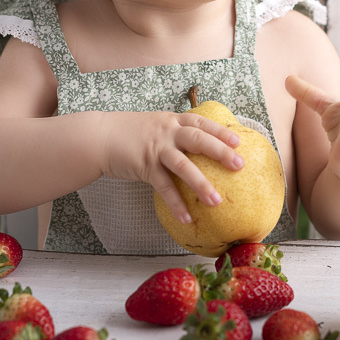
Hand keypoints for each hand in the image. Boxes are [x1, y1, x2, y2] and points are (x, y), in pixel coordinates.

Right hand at [101, 111, 243, 224]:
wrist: (100, 136)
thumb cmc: (130, 133)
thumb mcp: (156, 125)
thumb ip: (175, 132)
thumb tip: (199, 147)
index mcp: (172, 121)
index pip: (201, 122)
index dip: (220, 131)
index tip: (238, 141)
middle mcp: (167, 132)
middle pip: (198, 139)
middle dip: (220, 151)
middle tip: (239, 164)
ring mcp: (156, 149)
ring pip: (183, 165)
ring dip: (201, 183)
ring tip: (217, 201)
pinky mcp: (144, 166)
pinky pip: (163, 187)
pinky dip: (175, 204)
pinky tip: (187, 218)